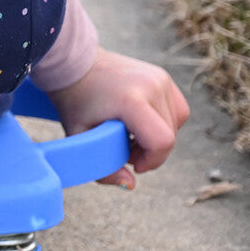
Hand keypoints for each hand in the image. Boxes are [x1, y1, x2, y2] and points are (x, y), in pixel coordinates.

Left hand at [47, 48, 189, 188]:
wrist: (73, 65)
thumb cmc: (74, 101)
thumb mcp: (80, 137)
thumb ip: (103, 167)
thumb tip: (131, 185)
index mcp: (131, 99)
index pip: (162, 141)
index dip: (151, 160)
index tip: (132, 163)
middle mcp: (152, 85)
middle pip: (169, 135)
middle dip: (150, 151)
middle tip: (123, 147)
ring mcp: (159, 77)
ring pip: (176, 124)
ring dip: (157, 136)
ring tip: (129, 133)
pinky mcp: (162, 76)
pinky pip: (176, 109)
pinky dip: (163, 121)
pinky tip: (139, 122)